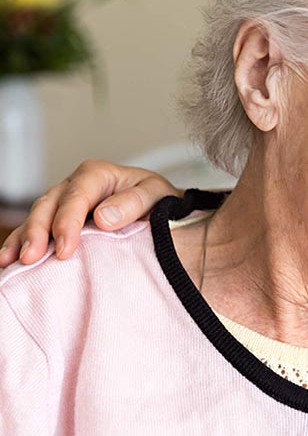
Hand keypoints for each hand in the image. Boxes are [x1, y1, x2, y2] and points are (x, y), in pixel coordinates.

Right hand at [0, 160, 180, 266]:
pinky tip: (9, 259)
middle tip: (32, 258)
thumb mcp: (156, 195)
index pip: (77, 196)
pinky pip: (36, 229)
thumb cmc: (159, 201)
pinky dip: (21, 243)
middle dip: (38, 232)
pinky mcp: (59, 219)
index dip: (67, 223)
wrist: (163, 209)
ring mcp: (64, 202)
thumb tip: (103, 217)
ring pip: (37, 217)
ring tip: (12, 261)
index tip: (66, 250)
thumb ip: (133, 203)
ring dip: (23, 239)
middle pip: (49, 205)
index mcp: (98, 174)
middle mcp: (75, 185)